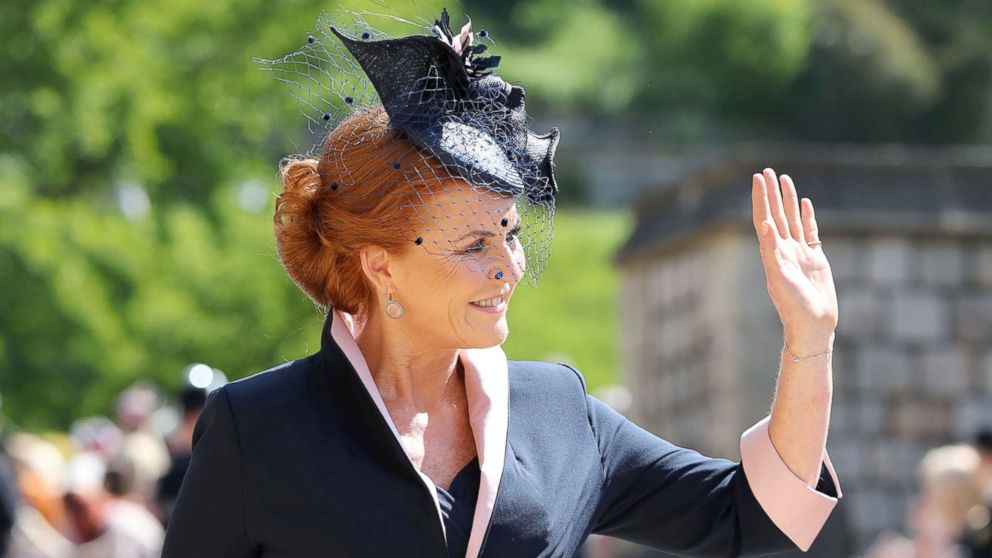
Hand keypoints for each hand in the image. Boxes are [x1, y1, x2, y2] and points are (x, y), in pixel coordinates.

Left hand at [752, 168, 837, 354]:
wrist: (812, 325)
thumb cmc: (794, 306)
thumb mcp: (780, 279)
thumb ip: (772, 252)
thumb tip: (765, 226)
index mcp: (772, 253)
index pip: (764, 219)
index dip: (760, 199)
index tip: (757, 178)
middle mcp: (783, 250)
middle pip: (776, 214)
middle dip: (771, 193)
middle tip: (767, 170)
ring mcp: (799, 253)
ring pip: (792, 219)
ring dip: (787, 200)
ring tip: (784, 179)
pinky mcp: (815, 259)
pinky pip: (809, 232)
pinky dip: (806, 217)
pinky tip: (804, 203)